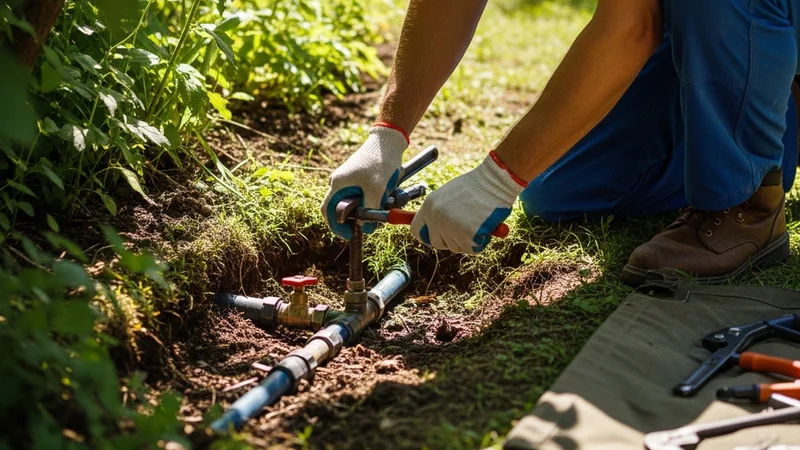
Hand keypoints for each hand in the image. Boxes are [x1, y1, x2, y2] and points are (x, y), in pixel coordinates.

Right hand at [321, 124, 408, 239]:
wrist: (388, 140)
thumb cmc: (380, 161)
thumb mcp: (376, 189)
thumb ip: (369, 210)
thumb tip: (365, 227)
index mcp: (338, 184)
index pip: (327, 211)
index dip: (335, 226)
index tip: (349, 234)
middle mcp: (340, 182)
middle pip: (343, 209)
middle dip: (356, 218)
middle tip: (371, 222)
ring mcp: (350, 180)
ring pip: (355, 202)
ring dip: (368, 208)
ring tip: (382, 204)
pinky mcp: (360, 178)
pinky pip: (364, 194)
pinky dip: (373, 199)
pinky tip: (386, 195)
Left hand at [410, 152, 525, 253]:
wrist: (494, 181)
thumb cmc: (476, 186)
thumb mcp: (449, 195)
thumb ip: (440, 212)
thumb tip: (435, 230)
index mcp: (429, 206)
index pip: (417, 230)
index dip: (427, 235)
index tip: (437, 236)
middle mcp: (436, 218)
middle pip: (437, 243)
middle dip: (451, 240)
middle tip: (465, 228)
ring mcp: (451, 227)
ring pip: (457, 247)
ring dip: (469, 239)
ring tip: (478, 220)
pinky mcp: (467, 235)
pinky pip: (473, 248)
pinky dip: (482, 241)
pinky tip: (485, 225)